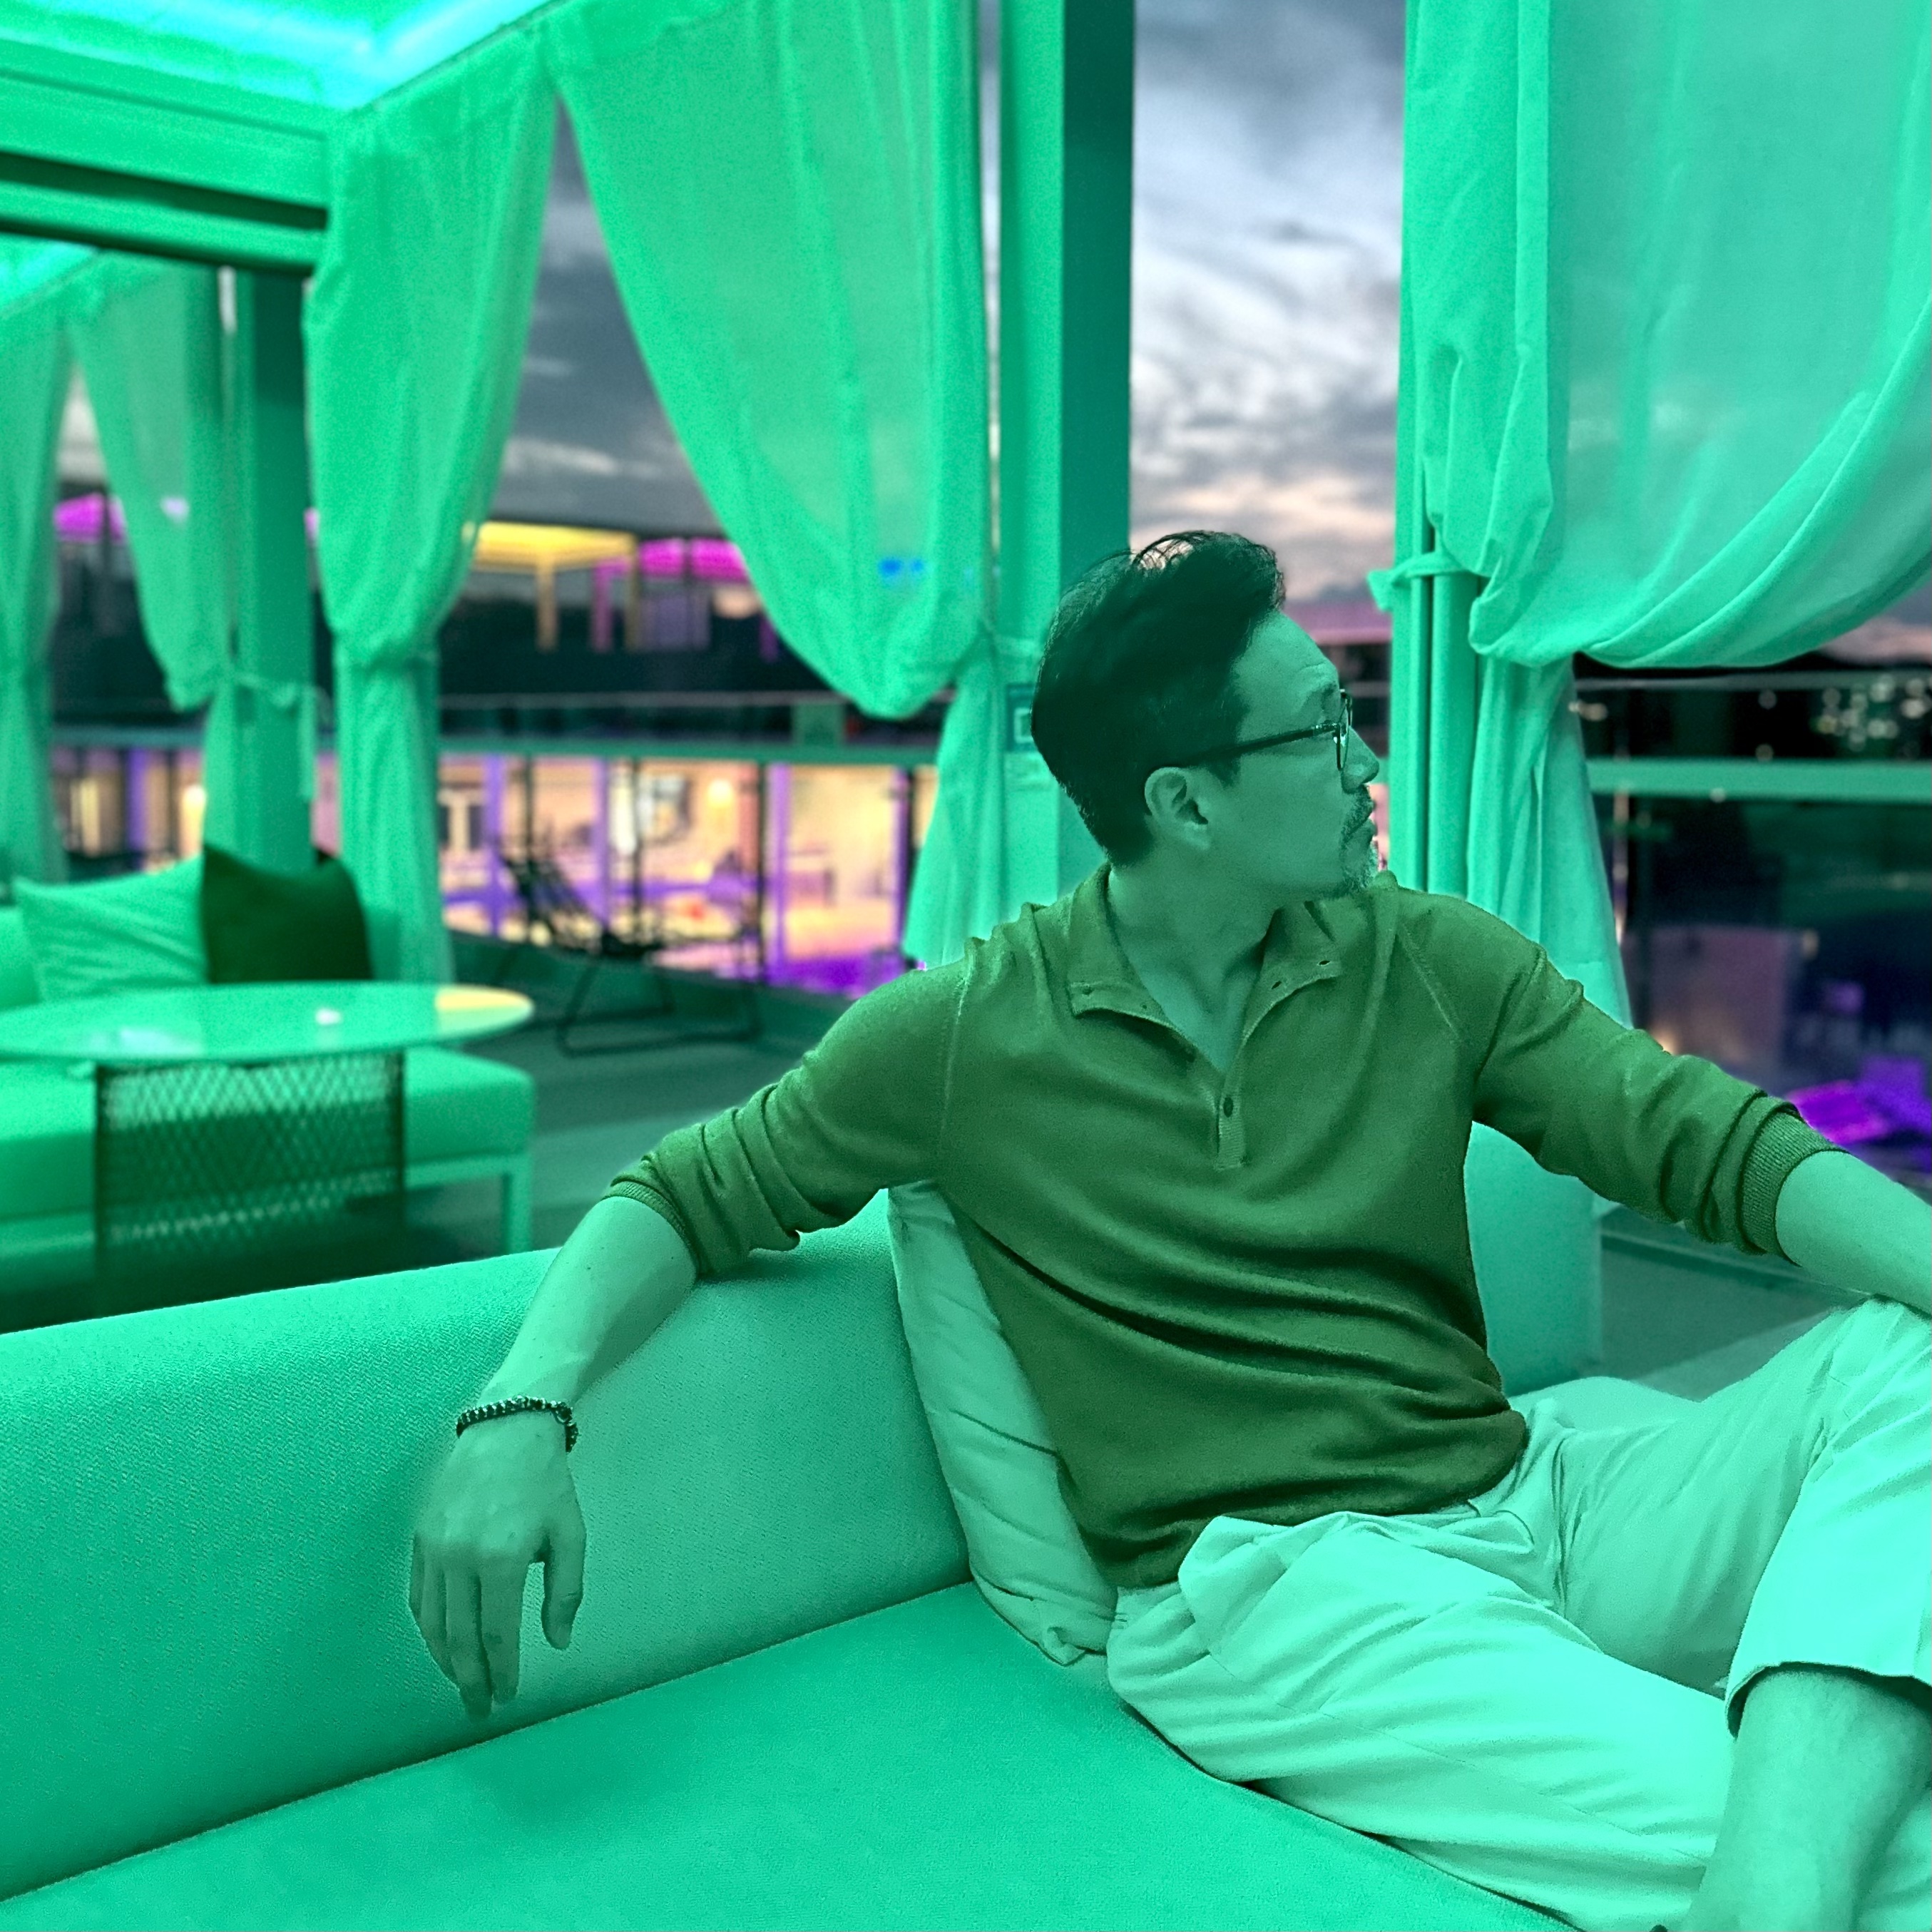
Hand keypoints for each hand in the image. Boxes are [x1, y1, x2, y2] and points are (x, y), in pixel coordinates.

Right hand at [409, 1411, 585, 1720]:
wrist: (507, 1429)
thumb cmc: (546, 1484)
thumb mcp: (571, 1535)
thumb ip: (565, 1592)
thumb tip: (557, 1643)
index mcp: (501, 1558)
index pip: (497, 1633)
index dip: (502, 1670)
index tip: (508, 1696)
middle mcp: (459, 1557)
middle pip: (459, 1637)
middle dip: (470, 1679)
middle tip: (479, 1709)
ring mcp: (433, 1548)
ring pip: (431, 1622)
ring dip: (444, 1660)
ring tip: (461, 1683)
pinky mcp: (419, 1538)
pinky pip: (417, 1596)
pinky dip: (427, 1628)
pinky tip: (440, 1644)